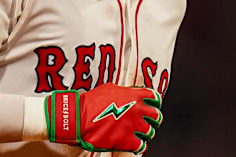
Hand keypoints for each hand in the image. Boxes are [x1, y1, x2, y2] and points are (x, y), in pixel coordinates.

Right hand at [45, 83, 161, 153]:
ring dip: (145, 133)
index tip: (152, 105)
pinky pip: (142, 146)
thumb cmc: (91, 103)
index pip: (155, 97)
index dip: (154, 102)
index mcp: (135, 96)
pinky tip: (133, 144)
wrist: (79, 118)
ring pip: (150, 132)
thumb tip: (129, 94)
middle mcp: (138, 110)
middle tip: (148, 121)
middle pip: (156, 116)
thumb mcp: (110, 89)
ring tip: (138, 133)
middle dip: (153, 119)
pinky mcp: (128, 141)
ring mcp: (134, 126)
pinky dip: (139, 146)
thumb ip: (125, 92)